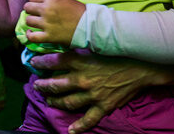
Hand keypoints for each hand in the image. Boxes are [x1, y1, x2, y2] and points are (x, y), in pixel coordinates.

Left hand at [24, 0, 85, 45]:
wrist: (89, 25)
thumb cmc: (79, 11)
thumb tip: (40, 2)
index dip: (34, 2)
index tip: (37, 5)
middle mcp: (46, 10)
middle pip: (27, 8)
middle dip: (30, 10)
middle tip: (35, 14)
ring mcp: (46, 24)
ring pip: (28, 21)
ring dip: (31, 21)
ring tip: (35, 23)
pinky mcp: (48, 36)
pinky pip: (32, 36)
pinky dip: (29, 35)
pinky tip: (31, 32)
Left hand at [29, 50, 154, 133]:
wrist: (140, 66)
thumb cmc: (117, 53)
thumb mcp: (95, 47)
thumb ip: (79, 51)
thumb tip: (64, 48)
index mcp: (80, 61)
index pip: (54, 61)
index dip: (41, 62)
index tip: (33, 62)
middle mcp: (82, 79)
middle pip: (56, 85)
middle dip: (43, 86)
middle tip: (36, 86)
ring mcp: (92, 94)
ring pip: (68, 102)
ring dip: (56, 103)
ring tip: (49, 102)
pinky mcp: (103, 106)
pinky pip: (89, 119)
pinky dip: (79, 126)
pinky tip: (71, 130)